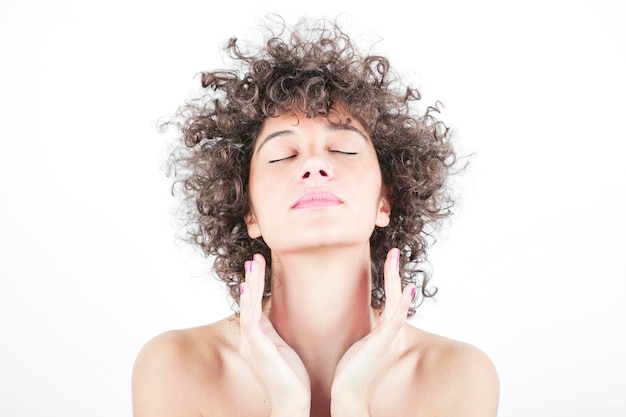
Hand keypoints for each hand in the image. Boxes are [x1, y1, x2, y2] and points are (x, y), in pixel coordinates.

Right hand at [239, 254, 310, 416]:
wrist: (292, 403)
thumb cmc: (292, 379)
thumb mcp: (283, 349)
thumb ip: (277, 334)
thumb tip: (280, 318)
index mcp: (257, 340)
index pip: (253, 307)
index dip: (254, 286)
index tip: (258, 267)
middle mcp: (249, 340)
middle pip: (247, 302)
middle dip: (251, 279)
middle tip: (254, 258)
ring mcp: (251, 344)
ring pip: (247, 306)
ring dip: (250, 284)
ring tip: (252, 263)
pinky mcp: (258, 348)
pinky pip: (250, 320)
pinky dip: (248, 302)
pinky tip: (247, 287)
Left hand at [331, 248, 414, 415]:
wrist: (348, 394)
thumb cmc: (351, 372)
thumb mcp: (359, 344)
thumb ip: (365, 331)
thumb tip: (355, 315)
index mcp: (385, 333)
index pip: (392, 301)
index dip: (393, 281)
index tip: (390, 262)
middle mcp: (391, 333)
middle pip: (398, 297)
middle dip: (395, 273)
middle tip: (394, 251)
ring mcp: (388, 338)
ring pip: (398, 302)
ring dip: (396, 278)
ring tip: (395, 257)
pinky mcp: (382, 344)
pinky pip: (395, 319)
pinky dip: (403, 304)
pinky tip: (408, 289)